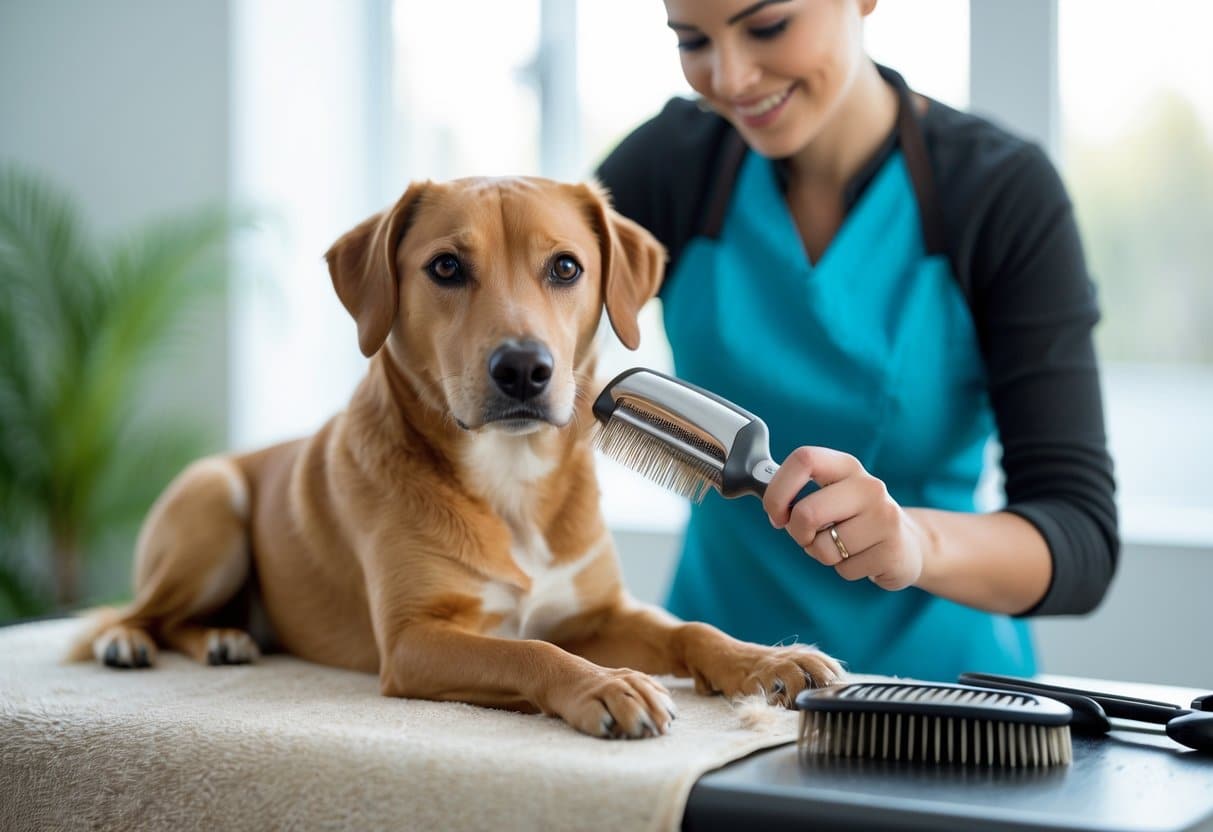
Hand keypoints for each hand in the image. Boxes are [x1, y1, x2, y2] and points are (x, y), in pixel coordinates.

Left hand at [761, 447, 928, 590]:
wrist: (908, 544)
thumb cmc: (855, 518)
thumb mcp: (832, 494)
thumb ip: (801, 493)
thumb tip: (766, 500)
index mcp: (846, 466)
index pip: (804, 459)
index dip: (779, 489)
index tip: (775, 512)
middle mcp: (869, 486)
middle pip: (807, 512)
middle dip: (797, 533)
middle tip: (806, 536)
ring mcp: (885, 518)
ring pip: (825, 547)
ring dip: (822, 554)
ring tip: (842, 545)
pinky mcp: (893, 550)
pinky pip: (845, 570)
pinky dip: (844, 570)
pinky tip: (861, 557)